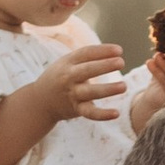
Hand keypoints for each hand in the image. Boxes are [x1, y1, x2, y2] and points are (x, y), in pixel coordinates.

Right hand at [18, 40, 132, 130]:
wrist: (40, 101)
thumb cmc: (60, 77)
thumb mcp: (67, 62)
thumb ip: (86, 57)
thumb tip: (116, 51)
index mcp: (68, 62)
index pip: (86, 53)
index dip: (102, 51)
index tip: (119, 50)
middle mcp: (69, 77)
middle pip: (87, 70)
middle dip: (104, 66)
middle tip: (121, 62)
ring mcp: (72, 94)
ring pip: (91, 92)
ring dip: (107, 89)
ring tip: (124, 86)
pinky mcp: (76, 109)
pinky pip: (90, 113)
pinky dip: (102, 115)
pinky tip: (116, 113)